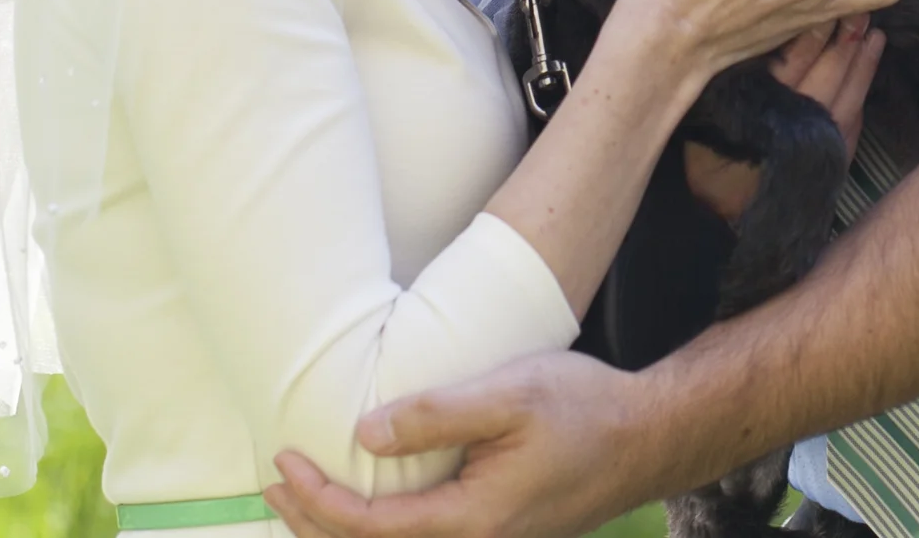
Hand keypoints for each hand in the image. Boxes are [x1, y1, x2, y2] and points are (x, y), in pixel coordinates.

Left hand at [264, 352, 657, 537]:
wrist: (646, 438)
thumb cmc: (583, 409)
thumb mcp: (508, 394)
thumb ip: (436, 415)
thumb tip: (364, 433)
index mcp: (472, 521)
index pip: (371, 530)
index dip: (318, 502)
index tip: (284, 462)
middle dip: (314, 522)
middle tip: (273, 481)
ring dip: (341, 532)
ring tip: (299, 499)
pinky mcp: (497, 535)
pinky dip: (378, 531)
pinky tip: (365, 505)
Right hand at [685, 15, 884, 223]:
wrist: (734, 228)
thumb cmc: (710, 168)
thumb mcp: (708, 121)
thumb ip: (735, 83)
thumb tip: (762, 39)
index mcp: (767, 110)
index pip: (795, 61)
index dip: (812, 32)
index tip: (824, 4)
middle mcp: (800, 124)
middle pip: (829, 74)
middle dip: (846, 41)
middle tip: (859, 11)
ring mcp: (822, 145)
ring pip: (850, 97)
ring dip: (863, 66)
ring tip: (876, 37)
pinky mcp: (833, 163)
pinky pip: (854, 124)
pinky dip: (862, 97)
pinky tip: (867, 80)